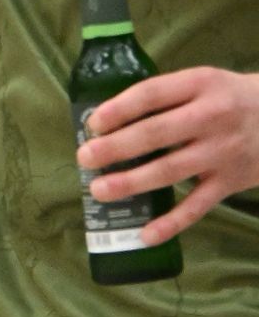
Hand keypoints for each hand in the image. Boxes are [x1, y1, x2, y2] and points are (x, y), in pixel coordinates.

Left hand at [78, 67, 258, 245]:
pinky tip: (146, 234)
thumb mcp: (201, 82)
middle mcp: (211, 118)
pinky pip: (198, 205)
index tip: (92, 123)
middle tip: (84, 158)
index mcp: (198, 85)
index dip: (119, 109)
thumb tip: (108, 118)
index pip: (152, 94)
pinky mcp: (232, 182)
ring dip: (132, 182)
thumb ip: (164, 95)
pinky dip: (172, 222)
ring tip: (99, 190)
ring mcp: (222, 153)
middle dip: (116, 147)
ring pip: (171, 170)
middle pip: (156, 134)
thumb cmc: (228, 97)